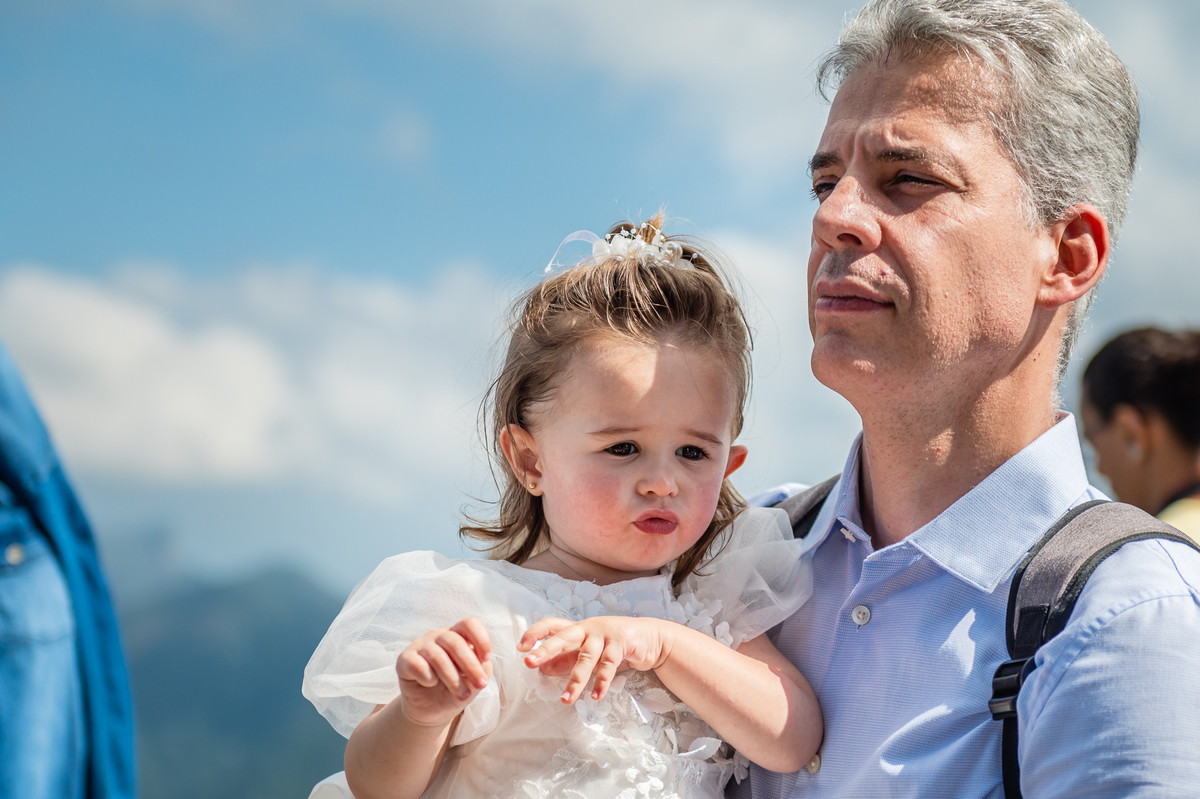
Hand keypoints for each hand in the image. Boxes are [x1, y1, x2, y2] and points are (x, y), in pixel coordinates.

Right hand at [396, 617, 492, 727]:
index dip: (481, 639)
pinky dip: (428, 678)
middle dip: (471, 666)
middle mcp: (437, 636)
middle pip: (455, 642)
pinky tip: (431, 683)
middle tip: (480, 685)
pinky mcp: (404, 660)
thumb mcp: (474, 679)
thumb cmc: (457, 689)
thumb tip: (480, 661)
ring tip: (462, 695)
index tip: (487, 659)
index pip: (469, 624)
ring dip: (454, 679)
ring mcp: (419, 646)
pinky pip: (418, 665)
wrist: (432, 711)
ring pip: (438, 657)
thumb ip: (481, 667)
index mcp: (457, 635)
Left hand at [517, 616, 671, 703]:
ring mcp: (605, 634)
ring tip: (566, 699)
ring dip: (576, 680)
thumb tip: (543, 670)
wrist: (649, 638)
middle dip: (546, 649)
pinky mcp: (621, 643)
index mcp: (577, 629)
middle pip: (564, 637)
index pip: (552, 625)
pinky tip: (596, 695)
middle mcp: (588, 628)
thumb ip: (567, 660)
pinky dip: (602, 681)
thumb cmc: (613, 645)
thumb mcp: (588, 651)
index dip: (535, 633)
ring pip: (587, 657)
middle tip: (530, 662)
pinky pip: (609, 664)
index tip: (521, 647)